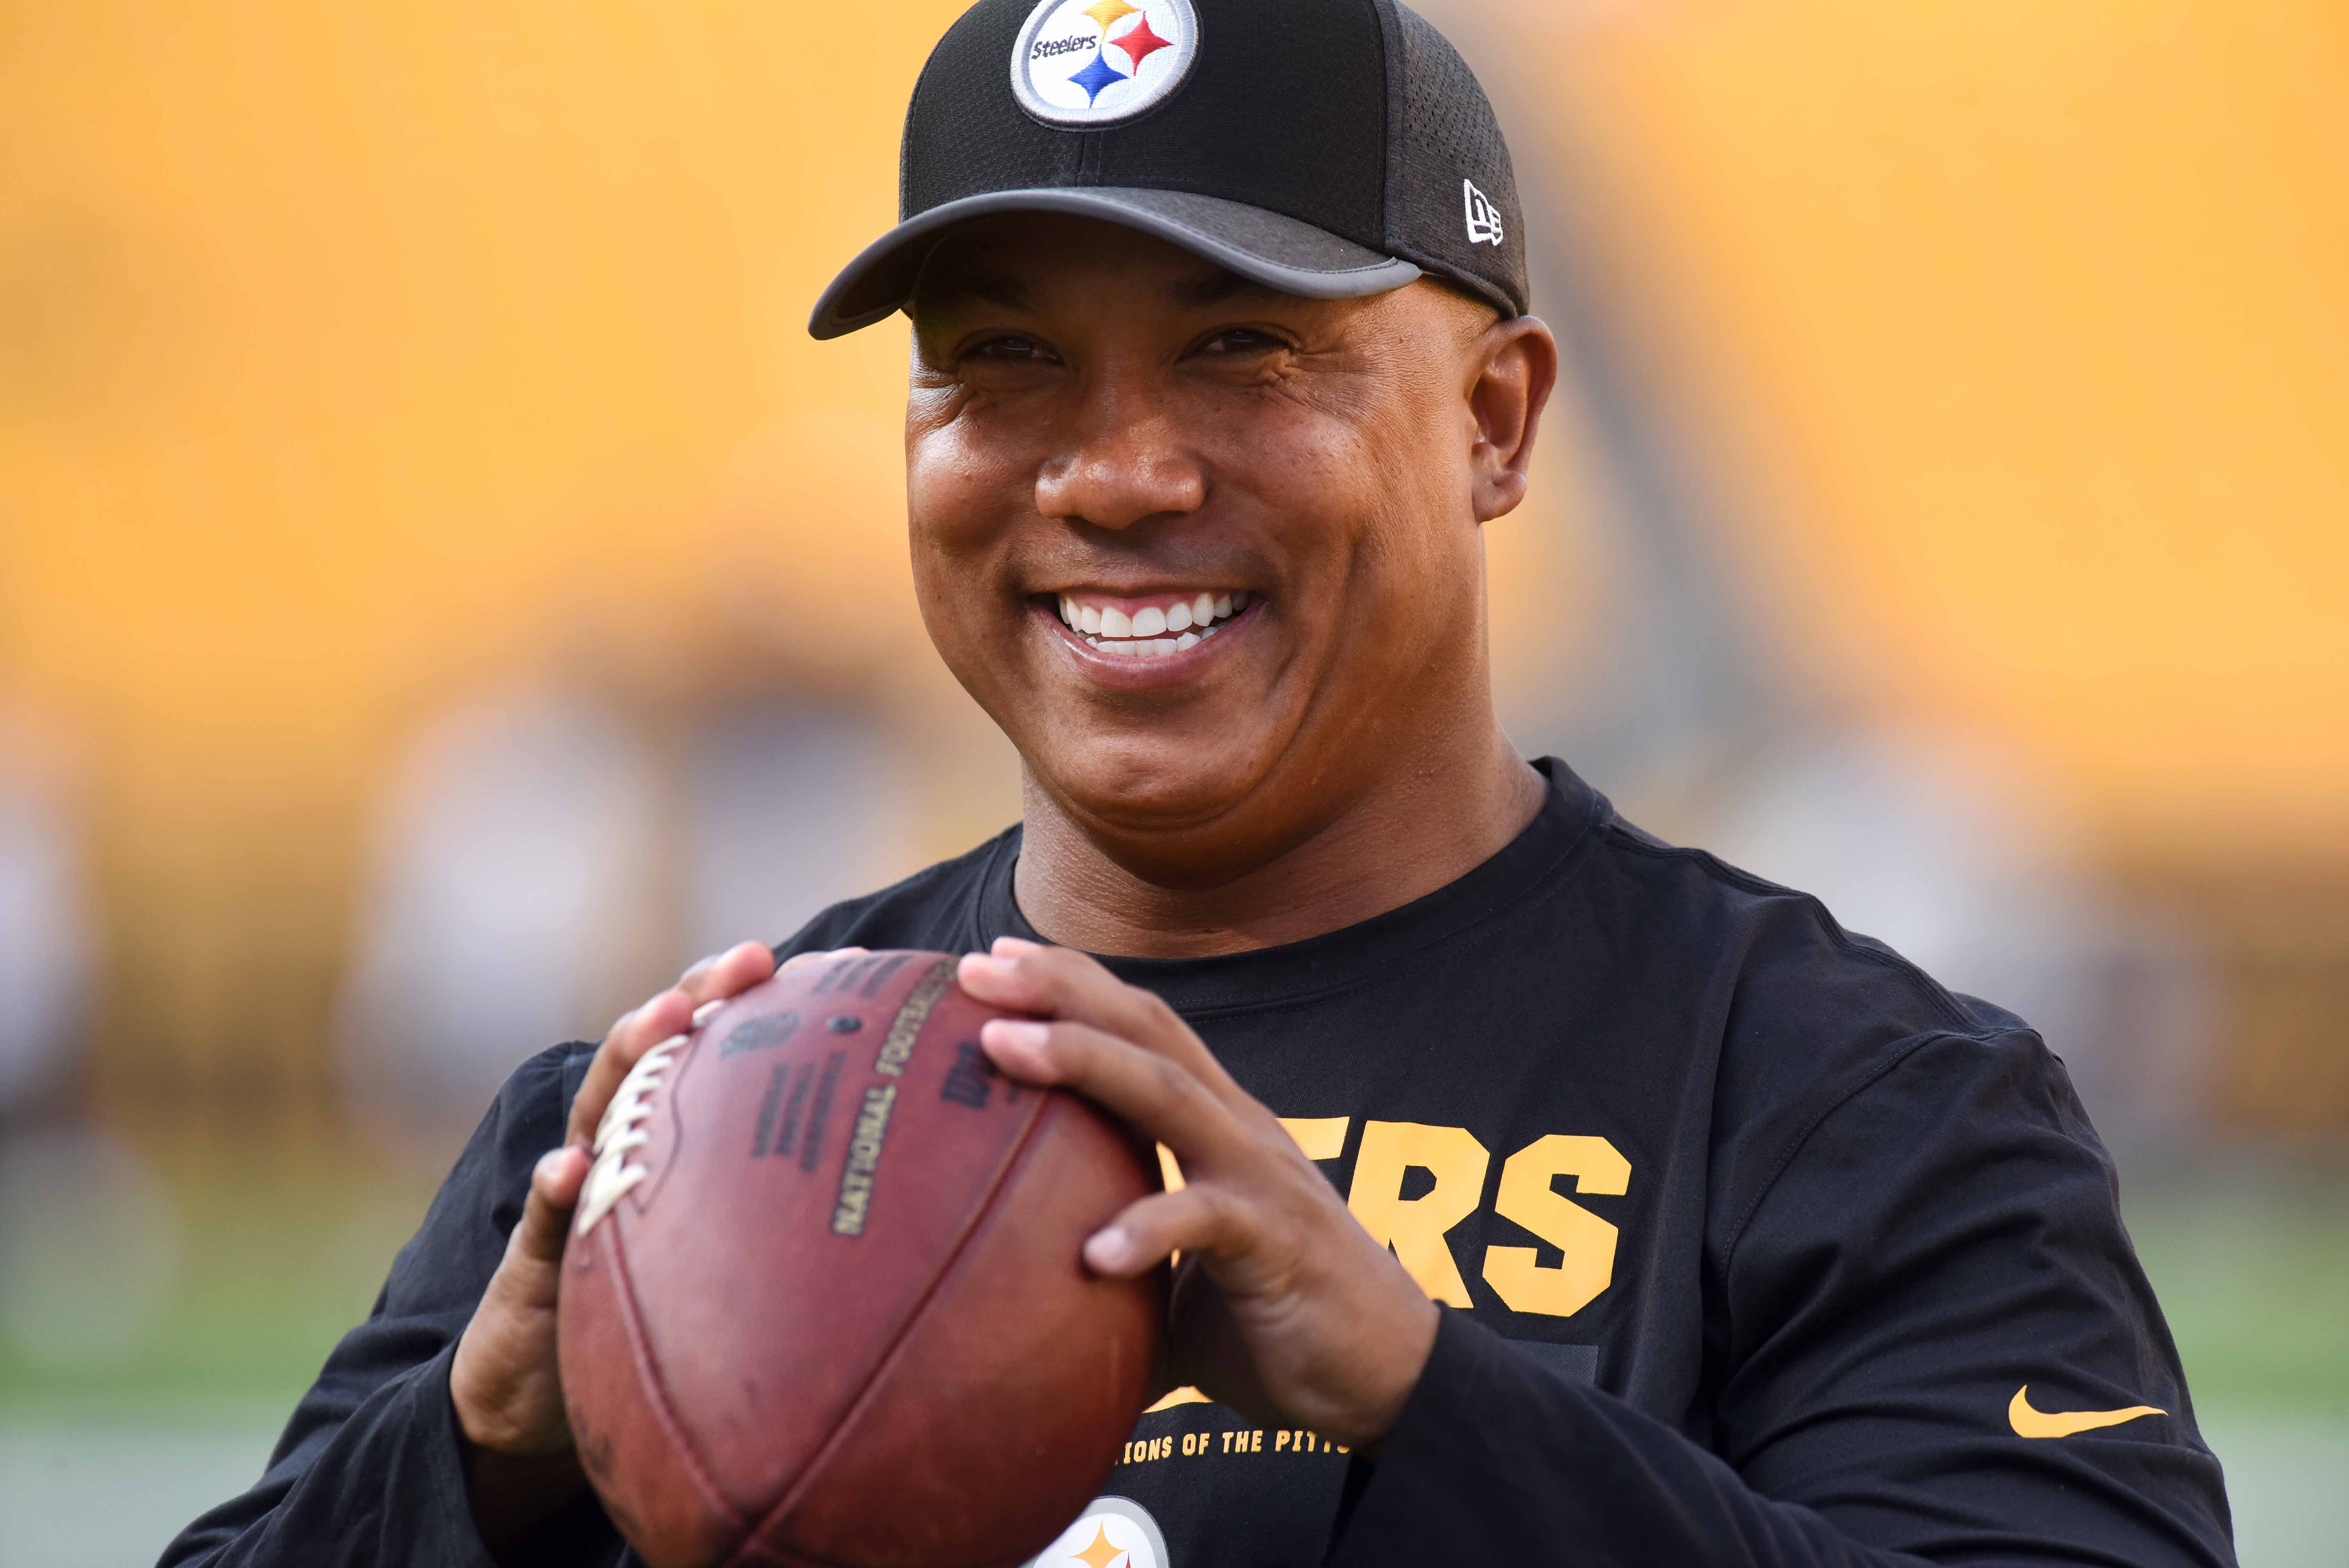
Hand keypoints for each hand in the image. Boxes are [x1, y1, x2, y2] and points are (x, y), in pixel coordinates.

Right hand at [449, 940, 809, 1546]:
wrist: (537, 1391)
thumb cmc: (650, 1311)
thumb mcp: (730, 1255)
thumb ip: (788, 1218)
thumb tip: (908, 1193)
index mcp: (670, 1135)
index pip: (714, 1050)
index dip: (759, 1000)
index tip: (817, 962)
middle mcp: (618, 1143)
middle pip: (658, 1050)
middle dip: (698, 995)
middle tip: (748, 959)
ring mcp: (572, 1192)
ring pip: (598, 1107)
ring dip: (630, 1055)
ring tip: (667, 1019)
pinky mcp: (531, 1258)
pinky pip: (542, 1220)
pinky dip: (552, 1188)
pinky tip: (568, 1167)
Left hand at [958, 938, 1438, 1450]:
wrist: (1390, 1379)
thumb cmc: (1276, 1327)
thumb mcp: (1172, 1296)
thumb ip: (1106, 1292)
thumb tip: (1012, 1334)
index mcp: (1217, 1124)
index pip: (1142, 1027)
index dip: (1073, 983)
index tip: (994, 955)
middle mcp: (1239, 1129)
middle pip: (1147, 1029)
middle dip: (1061, 988)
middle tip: (974, 968)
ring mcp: (1262, 1177)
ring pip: (1170, 1093)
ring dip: (1083, 1058)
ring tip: (1003, 1044)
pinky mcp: (1280, 1240)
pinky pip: (1207, 1221)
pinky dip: (1149, 1228)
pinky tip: (1094, 1254)